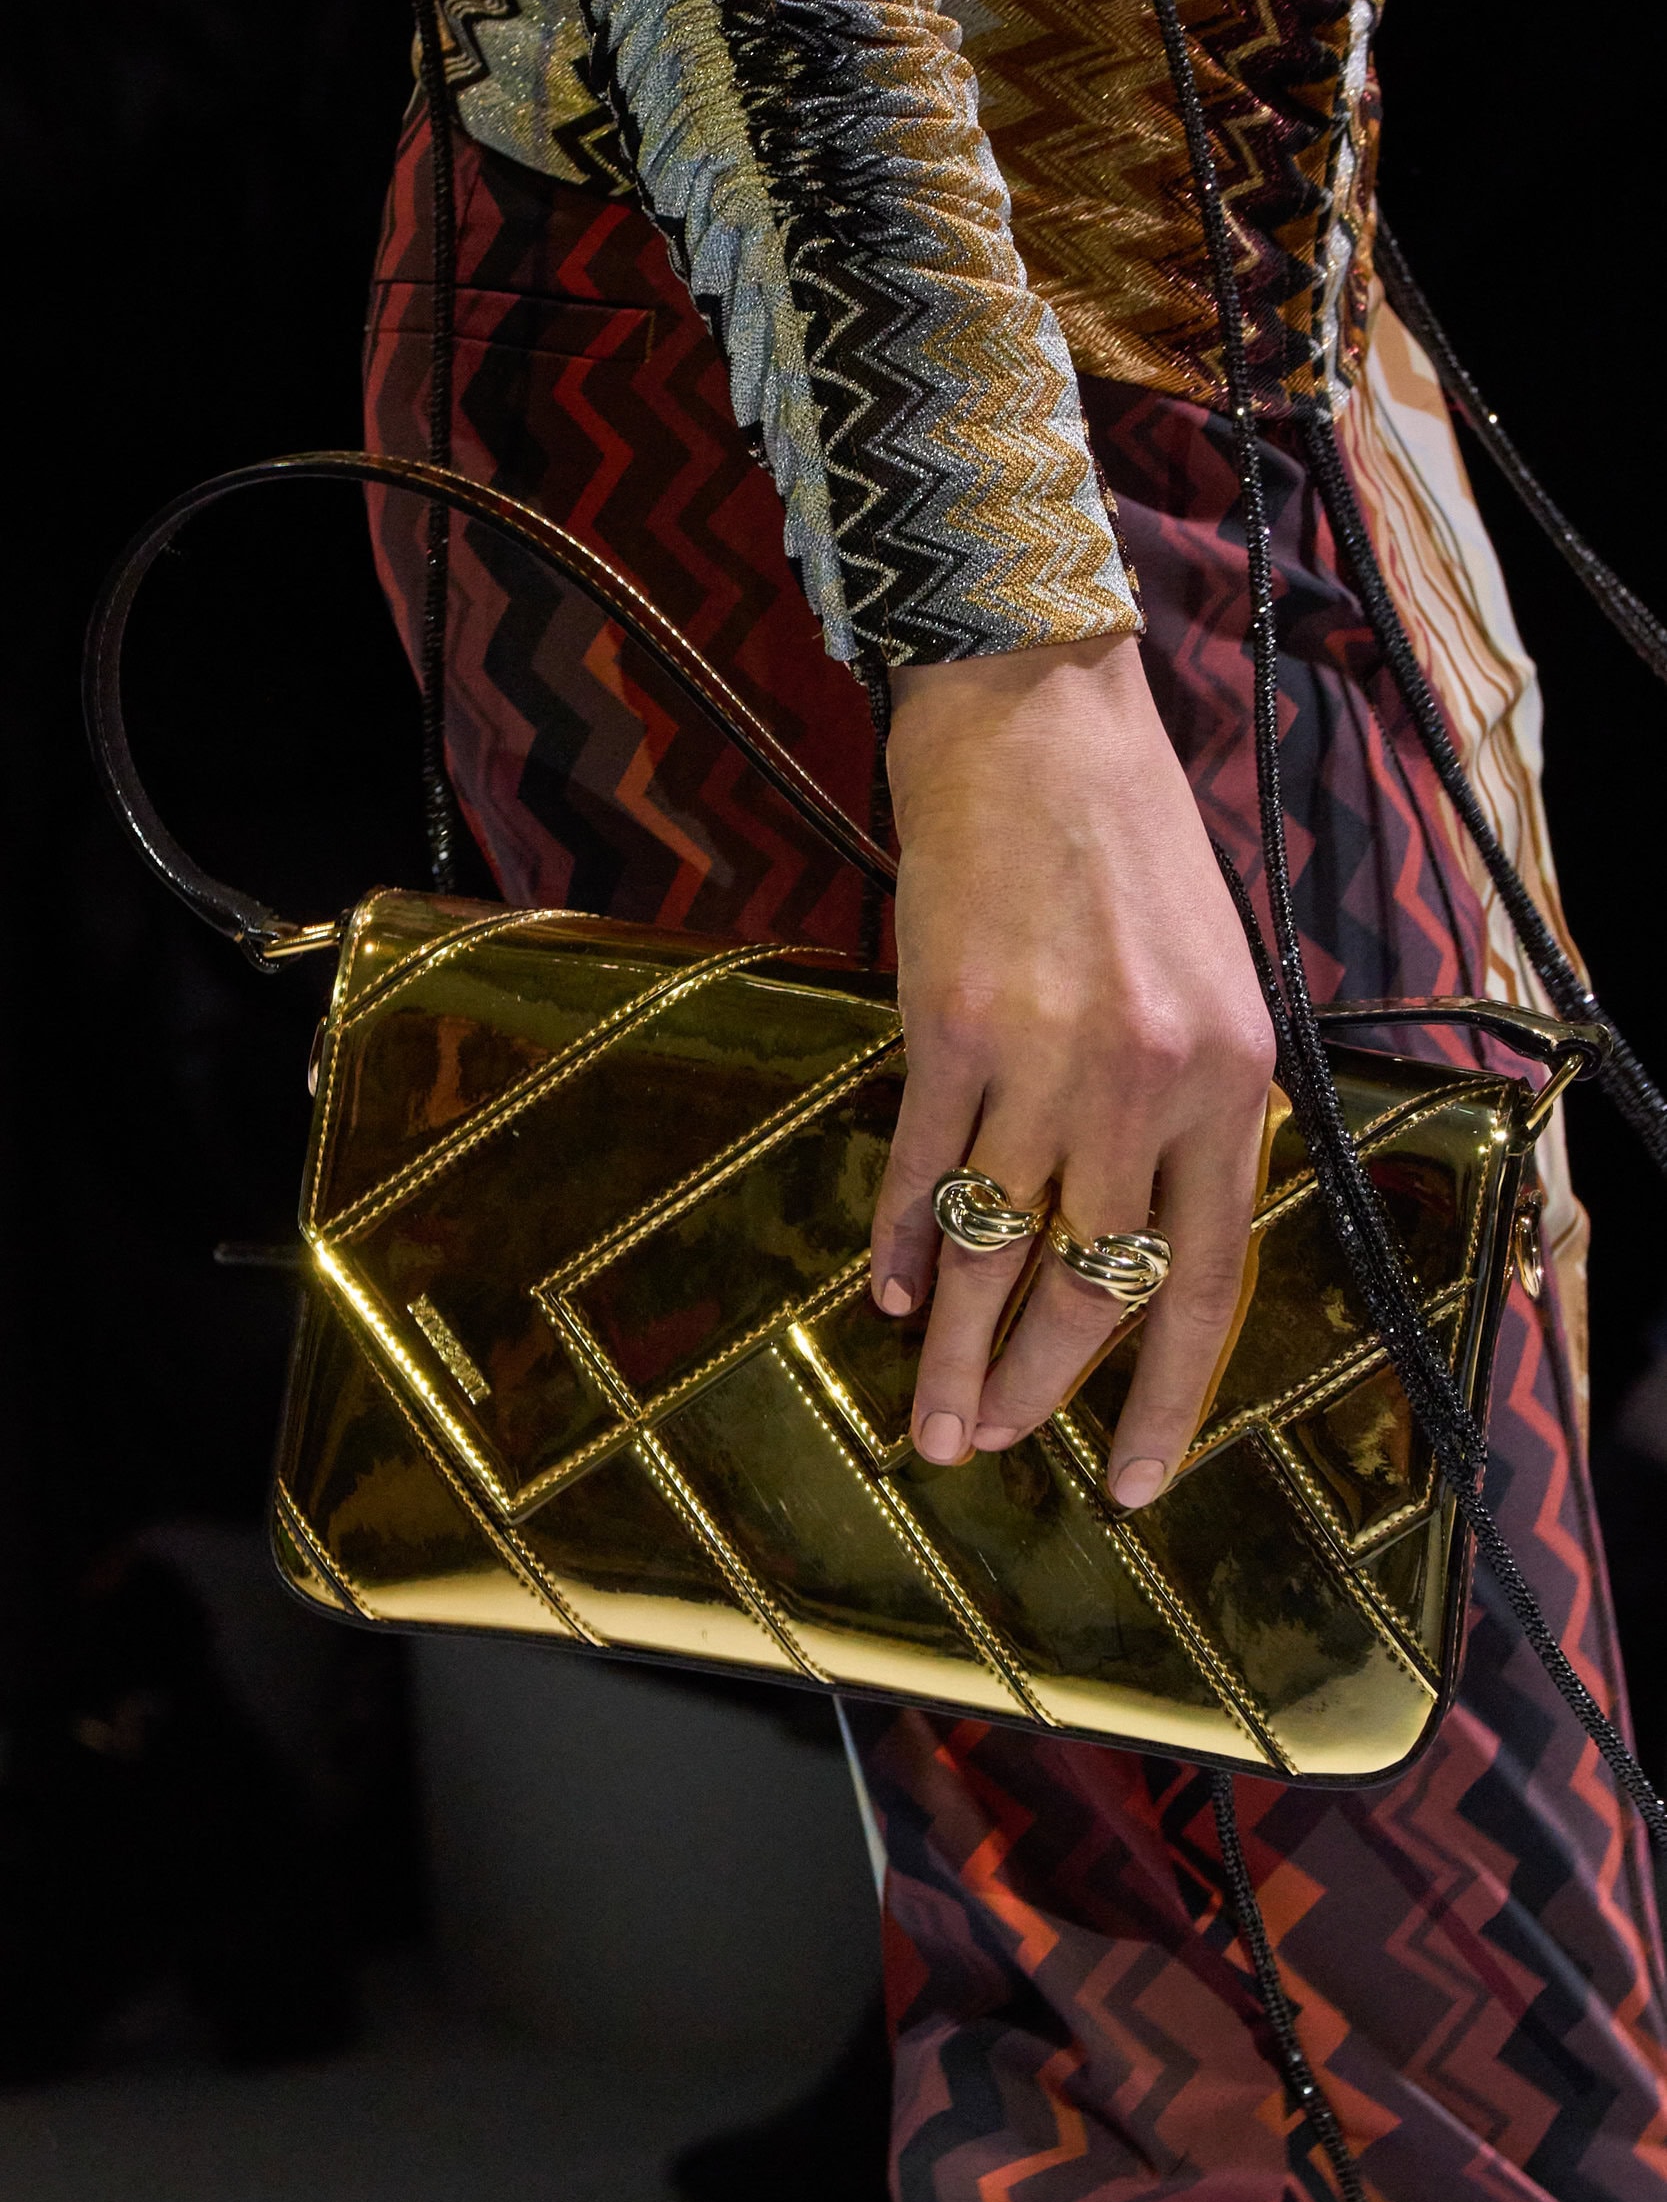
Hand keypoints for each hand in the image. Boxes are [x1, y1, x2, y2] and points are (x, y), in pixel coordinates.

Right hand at [870, 631, 1275, 1504]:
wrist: (1037, 719)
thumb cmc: (1128, 851)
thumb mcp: (1211, 986)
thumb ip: (1191, 1113)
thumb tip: (1138, 1244)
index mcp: (1233, 1084)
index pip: (1208, 1283)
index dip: (1167, 1399)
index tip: (1132, 1482)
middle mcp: (1150, 1085)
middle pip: (1092, 1290)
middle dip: (1034, 1389)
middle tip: (985, 1449)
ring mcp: (1048, 1060)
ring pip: (994, 1250)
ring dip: (951, 1350)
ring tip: (925, 1424)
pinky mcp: (951, 1029)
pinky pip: (919, 1171)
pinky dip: (894, 1241)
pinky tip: (880, 1291)